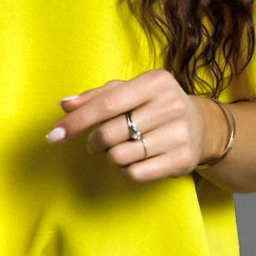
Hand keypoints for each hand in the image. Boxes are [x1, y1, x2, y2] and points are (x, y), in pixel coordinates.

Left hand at [45, 71, 222, 182]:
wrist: (202, 126)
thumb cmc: (153, 105)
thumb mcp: (128, 91)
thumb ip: (95, 97)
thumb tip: (64, 104)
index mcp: (155, 82)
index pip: (105, 105)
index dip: (76, 122)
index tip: (54, 135)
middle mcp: (170, 105)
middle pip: (109, 133)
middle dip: (94, 141)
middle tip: (96, 142)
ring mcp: (179, 134)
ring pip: (119, 156)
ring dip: (111, 156)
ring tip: (121, 148)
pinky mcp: (182, 159)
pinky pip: (135, 173)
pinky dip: (124, 170)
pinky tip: (132, 160)